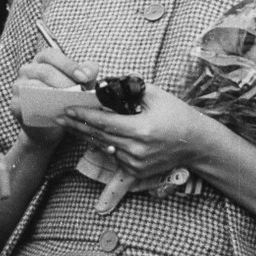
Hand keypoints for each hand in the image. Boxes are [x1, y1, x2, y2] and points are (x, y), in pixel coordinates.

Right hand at [10, 46, 98, 139]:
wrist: (52, 126)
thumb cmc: (67, 98)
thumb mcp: (81, 84)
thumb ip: (88, 73)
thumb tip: (88, 73)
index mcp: (42, 60)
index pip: (51, 55)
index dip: (68, 64)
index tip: (84, 77)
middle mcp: (27, 70)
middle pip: (44, 71)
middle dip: (64, 82)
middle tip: (80, 94)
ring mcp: (19, 86)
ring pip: (35, 87)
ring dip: (54, 95)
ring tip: (71, 103)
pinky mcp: (15, 104)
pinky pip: (27, 104)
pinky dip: (42, 108)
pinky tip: (58, 113)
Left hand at [65, 83, 212, 182]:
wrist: (196, 143)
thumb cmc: (177, 115)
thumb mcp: (155, 95)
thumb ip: (129, 89)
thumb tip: (106, 83)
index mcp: (140, 130)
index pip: (104, 122)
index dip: (83, 116)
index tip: (68, 109)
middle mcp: (136, 149)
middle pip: (99, 136)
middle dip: (77, 125)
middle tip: (59, 117)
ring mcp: (136, 163)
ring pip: (103, 148)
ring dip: (85, 136)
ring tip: (68, 126)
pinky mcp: (137, 171)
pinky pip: (113, 158)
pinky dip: (101, 147)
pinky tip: (88, 138)